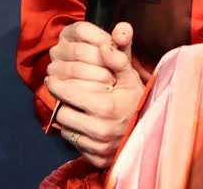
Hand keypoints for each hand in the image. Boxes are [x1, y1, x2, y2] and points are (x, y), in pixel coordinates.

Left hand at [45, 21, 144, 168]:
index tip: (51, 78)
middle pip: (63, 113)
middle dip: (61, 101)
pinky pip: (74, 144)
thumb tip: (104, 45)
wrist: (151, 128)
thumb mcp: (130, 75)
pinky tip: (82, 122)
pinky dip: (75, 132)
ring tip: (73, 107)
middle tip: (59, 92)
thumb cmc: (136, 98)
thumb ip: (118, 58)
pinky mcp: (97, 158)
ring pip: (66, 129)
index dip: (57, 85)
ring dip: (67, 117)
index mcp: (106, 107)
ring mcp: (99, 147)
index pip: (69, 95)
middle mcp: (101, 130)